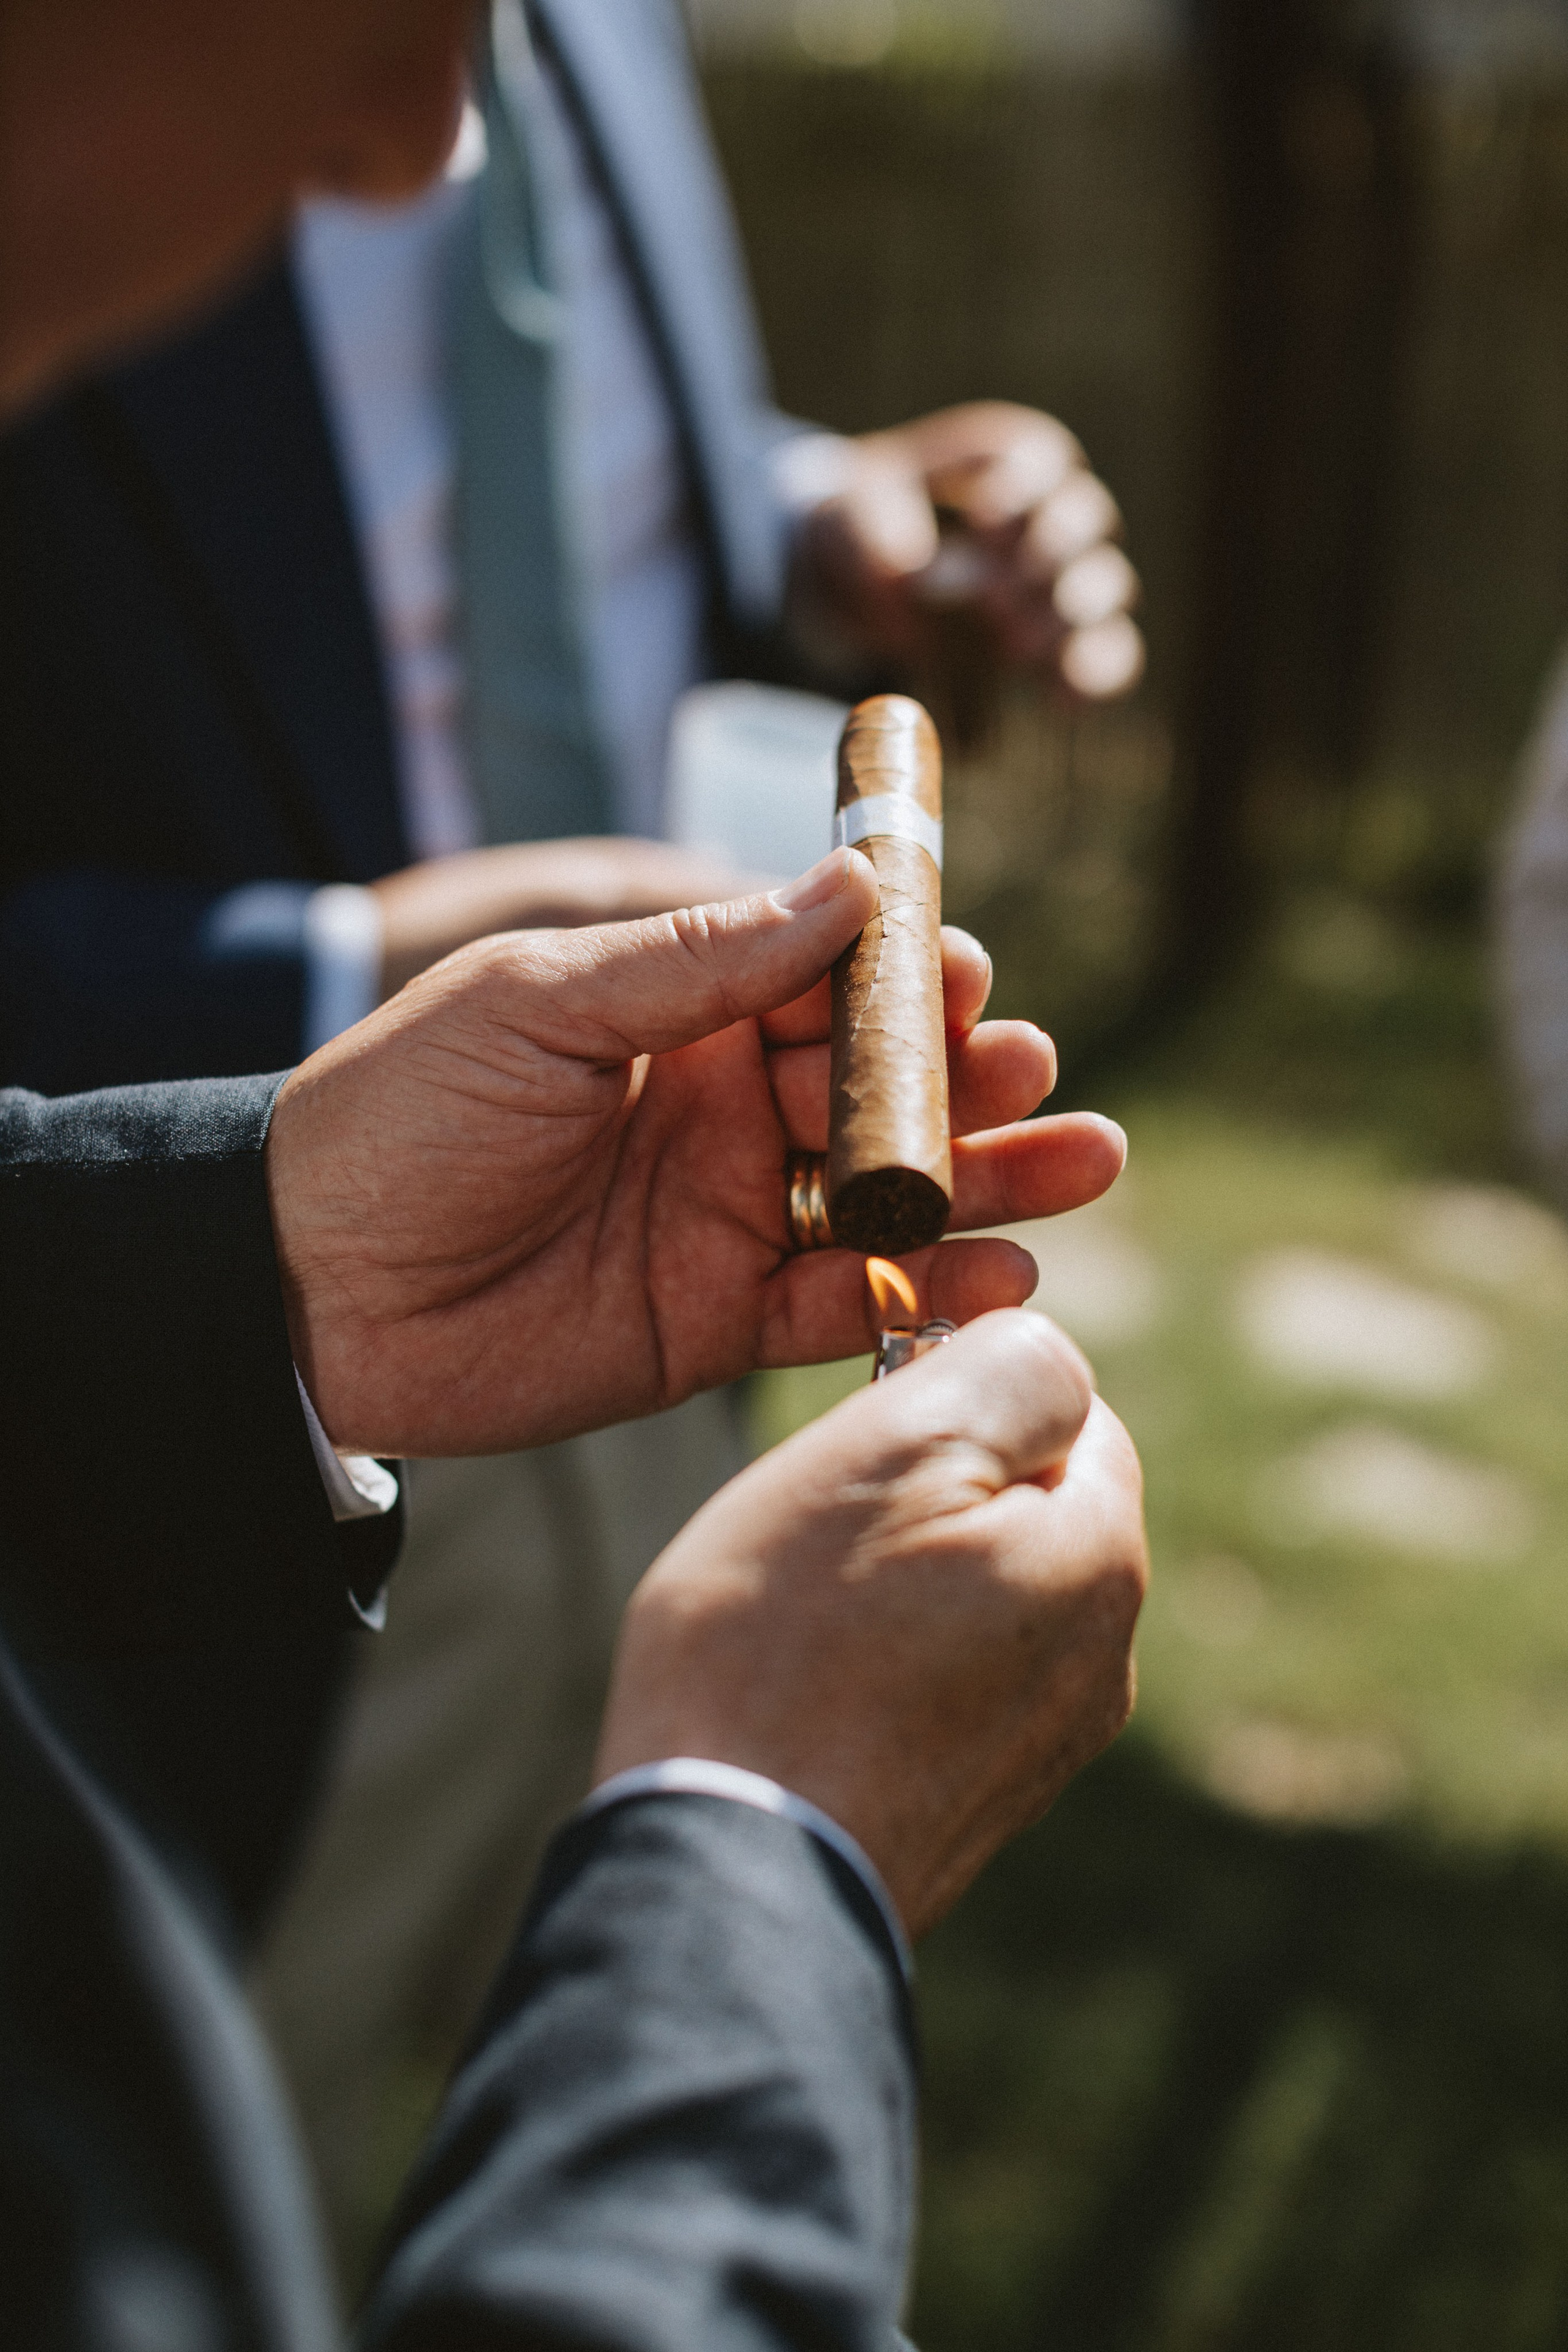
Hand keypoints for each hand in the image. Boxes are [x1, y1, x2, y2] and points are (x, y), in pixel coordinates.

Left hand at [265, 848, 1125, 1456]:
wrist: (305, 1283)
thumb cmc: (402, 1114)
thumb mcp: (541, 1003)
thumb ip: (700, 958)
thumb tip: (851, 886)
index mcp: (679, 1015)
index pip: (828, 982)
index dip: (905, 979)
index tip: (966, 977)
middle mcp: (720, 1110)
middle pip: (880, 1088)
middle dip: (969, 1080)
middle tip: (1038, 1078)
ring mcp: (725, 1218)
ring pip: (888, 1196)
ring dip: (989, 1181)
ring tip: (1082, 1166)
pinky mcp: (717, 1323)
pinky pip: (845, 1304)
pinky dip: (928, 1291)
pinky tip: (1005, 1274)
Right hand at [595, 1312, 1147, 1937]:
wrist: (729, 1878)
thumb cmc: (788, 1646)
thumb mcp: (891, 1450)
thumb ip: (1003, 1374)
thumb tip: (1054, 1354)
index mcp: (1102, 1558)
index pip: (1067, 1412)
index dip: (958, 1397)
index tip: (867, 1436)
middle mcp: (1101, 1662)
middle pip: (1019, 1507)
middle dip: (924, 1494)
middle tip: (817, 1528)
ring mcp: (1039, 1750)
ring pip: (970, 1597)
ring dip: (893, 1584)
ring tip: (796, 1619)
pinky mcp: (971, 1812)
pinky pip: (933, 1689)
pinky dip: (874, 1669)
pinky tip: (802, 1692)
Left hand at [791, 401, 1143, 703]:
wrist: (856, 585)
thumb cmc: (864, 526)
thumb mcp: (847, 512)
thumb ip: (870, 526)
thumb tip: (905, 570)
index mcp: (1007, 461)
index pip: (1045, 460)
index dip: (1026, 490)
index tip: (984, 522)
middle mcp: (1053, 515)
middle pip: (1088, 522)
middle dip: (1048, 558)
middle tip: (995, 599)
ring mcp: (1067, 581)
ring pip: (1107, 587)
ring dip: (1068, 616)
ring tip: (1014, 645)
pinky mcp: (1068, 645)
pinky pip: (1108, 658)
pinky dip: (1091, 680)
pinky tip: (1058, 701)